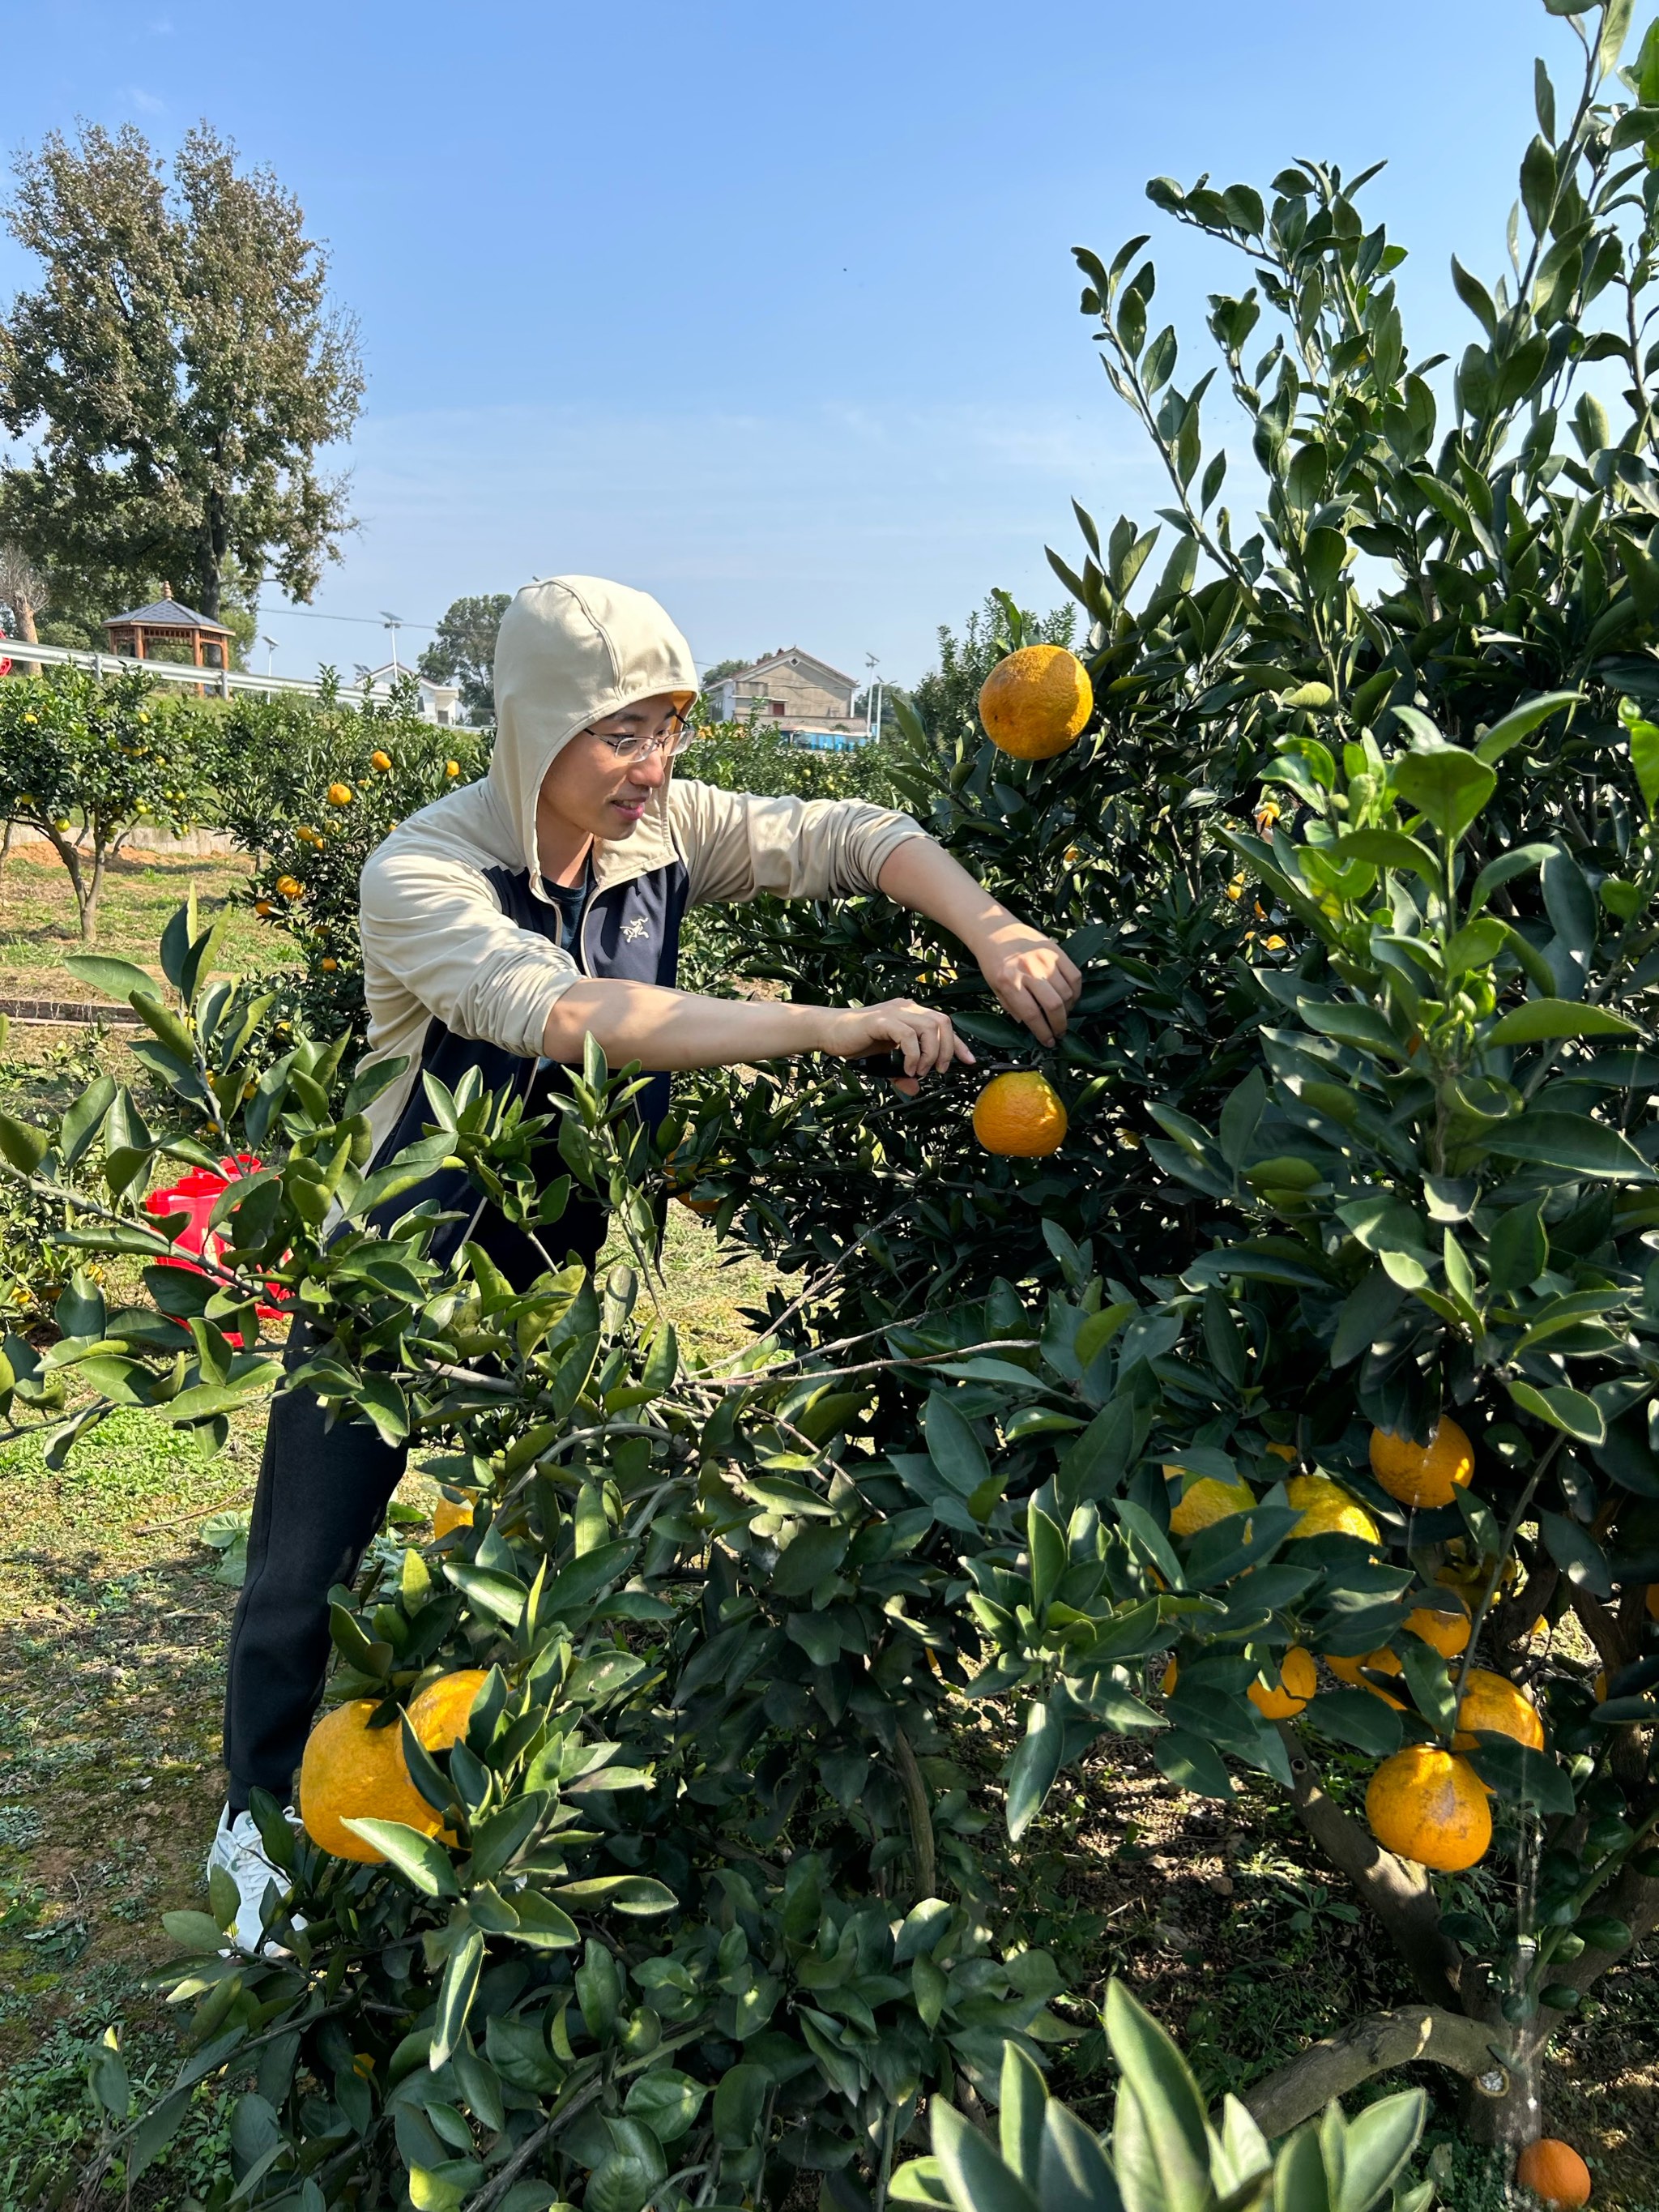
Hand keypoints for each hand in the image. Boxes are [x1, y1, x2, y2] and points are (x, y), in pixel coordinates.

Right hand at [817, 999, 974, 1080]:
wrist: (829, 1032)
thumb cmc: (857, 1043)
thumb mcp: (885, 1062)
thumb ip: (902, 1073)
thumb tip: (914, 1088)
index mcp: (911, 1014)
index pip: (944, 1025)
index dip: (959, 1044)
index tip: (969, 1061)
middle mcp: (906, 1008)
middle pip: (943, 1022)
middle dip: (947, 1049)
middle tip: (938, 1071)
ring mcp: (895, 1011)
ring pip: (929, 1027)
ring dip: (930, 1054)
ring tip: (919, 1071)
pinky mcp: (882, 1019)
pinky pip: (908, 1035)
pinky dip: (913, 1055)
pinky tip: (906, 1068)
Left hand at [976, 925, 1082, 1045]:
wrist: (995, 930)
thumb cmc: (993, 962)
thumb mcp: (995, 988)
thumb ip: (1013, 1007)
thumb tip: (1031, 1025)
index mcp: (1009, 982)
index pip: (1031, 1014)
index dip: (1043, 1032)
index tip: (1048, 1041)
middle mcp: (1028, 971)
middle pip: (1053, 1005)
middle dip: (1060, 1025)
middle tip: (1059, 1033)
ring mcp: (1044, 959)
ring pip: (1067, 992)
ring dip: (1068, 1009)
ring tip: (1063, 1015)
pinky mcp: (1056, 951)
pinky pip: (1074, 976)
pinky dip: (1076, 991)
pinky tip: (1070, 998)